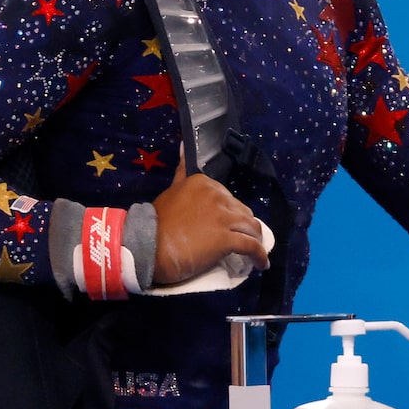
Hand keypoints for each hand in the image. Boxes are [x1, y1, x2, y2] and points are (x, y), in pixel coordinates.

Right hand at [149, 162, 268, 286]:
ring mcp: (222, 217)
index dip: (231, 214)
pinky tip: (261, 264)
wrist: (147, 247)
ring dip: (256, 240)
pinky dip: (260, 256)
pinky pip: (251, 246)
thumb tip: (184, 144)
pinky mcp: (226, 239)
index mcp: (204, 183)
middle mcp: (217, 196)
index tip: (228, 225)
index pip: (229, 198)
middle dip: (244, 226)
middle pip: (242, 212)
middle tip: (240, 240)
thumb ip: (182, 169)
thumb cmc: (156, 223)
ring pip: (251, 227)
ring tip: (255, 253)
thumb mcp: (171, 189)